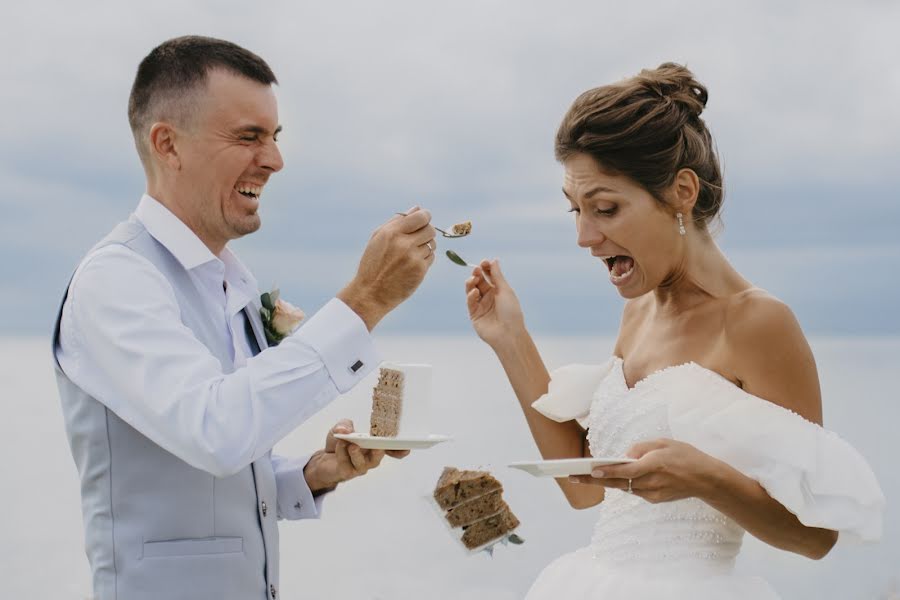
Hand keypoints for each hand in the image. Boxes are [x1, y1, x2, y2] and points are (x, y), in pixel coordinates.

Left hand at [303, 419, 409, 493]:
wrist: (323, 460)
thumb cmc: (338, 443)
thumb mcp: (341, 428)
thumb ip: (345, 425)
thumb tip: (344, 429)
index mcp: (373, 446)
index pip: (389, 449)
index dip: (399, 450)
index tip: (407, 448)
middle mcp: (369, 458)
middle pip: (378, 457)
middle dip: (380, 451)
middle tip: (377, 444)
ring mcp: (359, 467)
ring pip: (363, 463)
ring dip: (357, 452)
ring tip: (352, 444)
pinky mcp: (347, 472)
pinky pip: (347, 464)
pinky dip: (343, 453)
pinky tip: (340, 444)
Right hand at [338, 207, 435, 329]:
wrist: (370, 293)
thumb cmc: (373, 263)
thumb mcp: (378, 238)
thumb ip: (397, 221)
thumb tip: (417, 209)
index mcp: (392, 232)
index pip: (421, 216)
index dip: (425, 216)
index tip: (424, 220)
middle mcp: (404, 244)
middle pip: (430, 229)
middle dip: (427, 232)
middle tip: (418, 238)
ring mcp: (413, 258)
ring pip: (432, 244)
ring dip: (426, 246)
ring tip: (411, 253)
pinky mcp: (420, 270)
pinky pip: (431, 257)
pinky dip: (425, 259)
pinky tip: (412, 264)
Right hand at [465, 259, 525, 347]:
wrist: (508, 333)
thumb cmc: (511, 312)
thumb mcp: (505, 290)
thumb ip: (497, 275)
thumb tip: (494, 260)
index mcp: (499, 291)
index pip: (490, 276)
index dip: (486, 268)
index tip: (483, 262)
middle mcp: (490, 298)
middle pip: (480, 282)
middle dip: (477, 274)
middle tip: (477, 270)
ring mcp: (481, 306)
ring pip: (472, 290)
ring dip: (471, 283)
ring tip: (473, 279)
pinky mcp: (474, 314)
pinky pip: (470, 302)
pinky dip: (471, 295)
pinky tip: (475, 292)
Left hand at [567, 439, 718, 503]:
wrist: (707, 479)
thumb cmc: (685, 455)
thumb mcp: (663, 442)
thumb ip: (641, 448)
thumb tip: (623, 456)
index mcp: (654, 465)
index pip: (626, 471)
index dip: (607, 472)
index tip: (590, 471)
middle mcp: (652, 482)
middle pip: (618, 483)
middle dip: (594, 481)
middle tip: (572, 477)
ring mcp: (653, 493)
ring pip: (624, 487)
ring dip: (606, 482)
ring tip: (583, 476)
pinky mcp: (655, 499)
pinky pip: (634, 490)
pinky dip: (624, 483)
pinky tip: (612, 478)